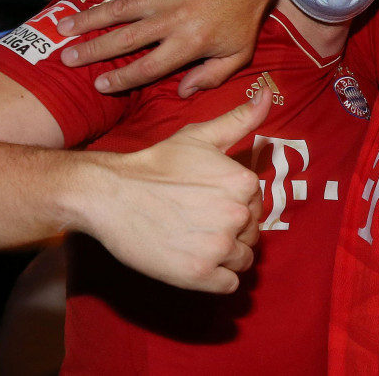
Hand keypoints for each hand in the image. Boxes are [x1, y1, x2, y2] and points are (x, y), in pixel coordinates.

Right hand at [57, 0, 277, 97]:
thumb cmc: (242, 15)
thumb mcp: (238, 53)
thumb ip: (212, 76)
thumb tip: (184, 92)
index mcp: (190, 43)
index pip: (149, 67)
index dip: (122, 78)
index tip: (100, 86)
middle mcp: (173, 19)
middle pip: (125, 39)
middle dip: (93, 50)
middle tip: (67, 58)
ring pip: (119, 9)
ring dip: (89, 18)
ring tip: (62, 27)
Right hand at [77, 92, 270, 293]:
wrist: (110, 193)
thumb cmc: (156, 164)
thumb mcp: (199, 136)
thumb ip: (240, 120)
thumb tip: (268, 94)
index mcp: (243, 182)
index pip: (256, 204)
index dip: (233, 204)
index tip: (206, 200)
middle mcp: (237, 215)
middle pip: (252, 233)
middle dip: (231, 230)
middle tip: (196, 220)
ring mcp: (218, 247)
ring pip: (243, 261)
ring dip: (224, 255)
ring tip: (194, 240)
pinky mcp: (199, 275)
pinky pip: (228, 285)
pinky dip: (214, 277)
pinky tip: (193, 259)